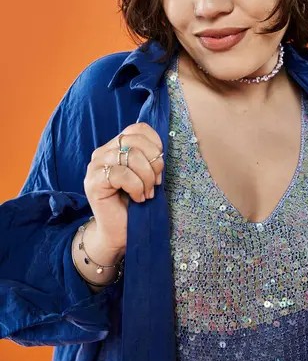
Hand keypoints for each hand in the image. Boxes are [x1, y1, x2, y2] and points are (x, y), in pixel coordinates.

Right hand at [83, 122, 163, 250]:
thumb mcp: (145, 174)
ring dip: (147, 177)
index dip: (155, 143)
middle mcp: (102, 152)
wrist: (118, 232)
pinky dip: (137, 187)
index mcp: (115, 146)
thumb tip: (160, 149)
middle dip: (153, 162)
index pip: (138, 129)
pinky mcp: (94, 182)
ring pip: (131, 156)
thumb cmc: (134, 202)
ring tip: (147, 193)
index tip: (159, 166)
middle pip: (136, 140)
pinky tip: (138, 198)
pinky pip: (123, 174)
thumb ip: (147, 156)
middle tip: (156, 183)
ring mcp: (95, 166)